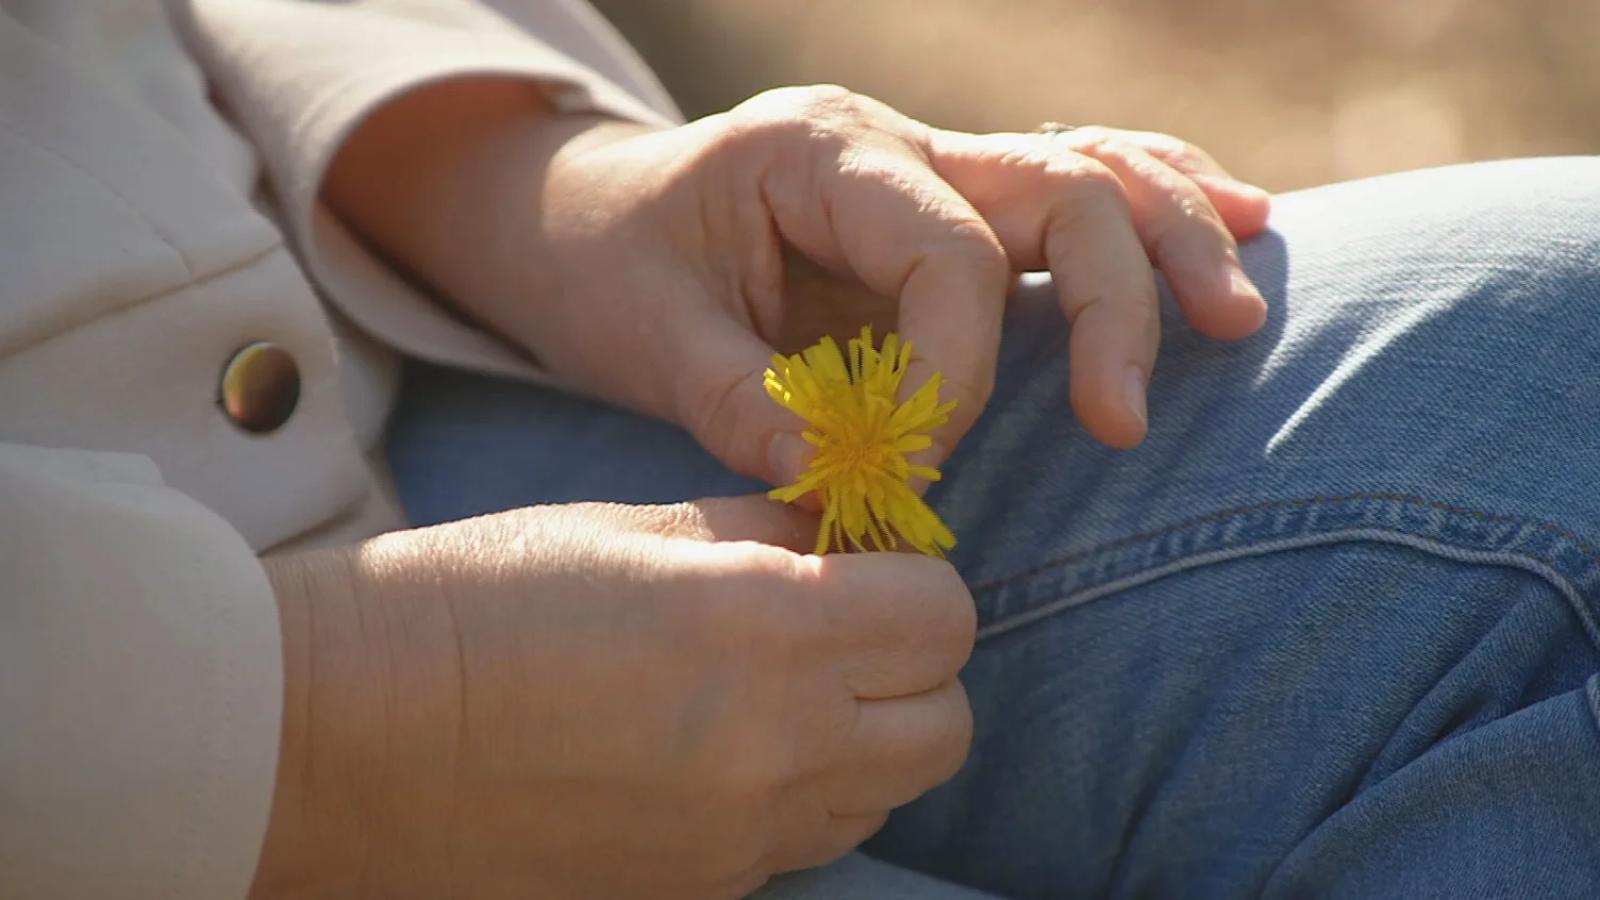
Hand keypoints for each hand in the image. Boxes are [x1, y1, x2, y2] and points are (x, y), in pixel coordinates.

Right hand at [251, 496, 975, 898]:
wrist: (353, 734)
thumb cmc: (481, 598)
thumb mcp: (635, 524)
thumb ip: (768, 532)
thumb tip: (849, 534)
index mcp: (767, 624)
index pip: (945, 614)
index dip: (914, 582)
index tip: (864, 567)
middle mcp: (779, 745)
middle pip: (945, 724)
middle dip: (914, 669)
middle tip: (842, 631)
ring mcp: (743, 838)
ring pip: (889, 794)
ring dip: (866, 739)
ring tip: (777, 696)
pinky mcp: (703, 892)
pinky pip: (810, 845)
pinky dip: (802, 798)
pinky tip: (723, 754)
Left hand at [329, 81, 1269, 485]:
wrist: (585, 215)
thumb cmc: (607, 266)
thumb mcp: (644, 338)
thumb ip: (740, 405)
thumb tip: (846, 482)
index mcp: (817, 151)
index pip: (942, 250)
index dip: (954, 368)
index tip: (919, 460)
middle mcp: (894, 142)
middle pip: (1055, 187)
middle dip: (1109, 304)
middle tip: (1122, 420)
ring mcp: (932, 164)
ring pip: (1089, 168)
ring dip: (1171, 237)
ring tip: (1236, 315)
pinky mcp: (951, 208)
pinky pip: (1072, 184)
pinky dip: (1154, 207)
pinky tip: (1235, 228)